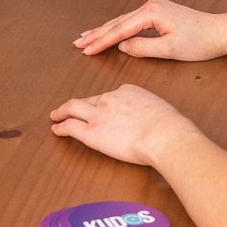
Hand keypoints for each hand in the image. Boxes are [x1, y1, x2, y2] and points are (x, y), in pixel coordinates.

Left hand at [51, 84, 196, 166]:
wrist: (165, 134)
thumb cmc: (170, 127)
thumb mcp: (161, 110)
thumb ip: (150, 113)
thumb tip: (153, 122)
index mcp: (127, 91)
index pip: (110, 97)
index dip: (103, 104)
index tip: (101, 109)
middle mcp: (110, 98)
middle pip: (89, 99)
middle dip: (78, 104)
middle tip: (69, 108)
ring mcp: (99, 114)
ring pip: (73, 108)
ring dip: (62, 111)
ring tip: (55, 115)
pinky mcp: (92, 132)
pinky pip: (71, 126)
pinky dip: (61, 127)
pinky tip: (56, 129)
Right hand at [74, 0, 226, 60]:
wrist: (222, 32)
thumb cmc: (200, 42)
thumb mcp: (170, 50)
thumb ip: (143, 48)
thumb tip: (123, 47)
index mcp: (151, 13)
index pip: (119, 30)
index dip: (101, 41)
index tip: (86, 50)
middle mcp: (150, 5)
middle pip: (117, 21)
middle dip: (97, 33)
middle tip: (78, 43)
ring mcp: (154, 6)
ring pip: (123, 20)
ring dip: (105, 29)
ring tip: (87, 37)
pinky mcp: (159, 11)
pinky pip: (132, 19)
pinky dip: (119, 27)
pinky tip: (110, 31)